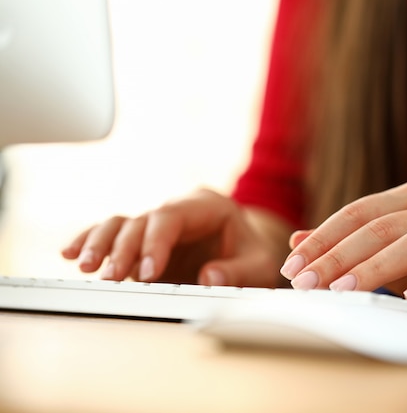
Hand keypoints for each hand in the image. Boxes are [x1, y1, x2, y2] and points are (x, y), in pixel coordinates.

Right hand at [62, 188, 289, 286]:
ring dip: (101, 244)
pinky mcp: (142, 241)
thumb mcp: (260, 264)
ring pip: (121, 223)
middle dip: (125, 249)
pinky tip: (69, 254)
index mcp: (207, 206)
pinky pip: (112, 233)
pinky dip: (91, 241)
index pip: (174, 216)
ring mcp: (157, 224)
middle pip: (142, 221)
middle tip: (112, 278)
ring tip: (84, 267)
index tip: (148, 272)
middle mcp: (177, 210)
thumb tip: (210, 278)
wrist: (245, 254)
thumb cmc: (252, 256)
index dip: (156, 241)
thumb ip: (239, 271)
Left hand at [279, 180, 406, 323]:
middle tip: (307, 282)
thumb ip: (350, 246)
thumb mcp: (393, 252)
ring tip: (344, 292)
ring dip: (376, 269)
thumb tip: (297, 242)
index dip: (323, 238)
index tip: (292, 266)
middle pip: (380, 227)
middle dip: (338, 256)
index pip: (357, 212)